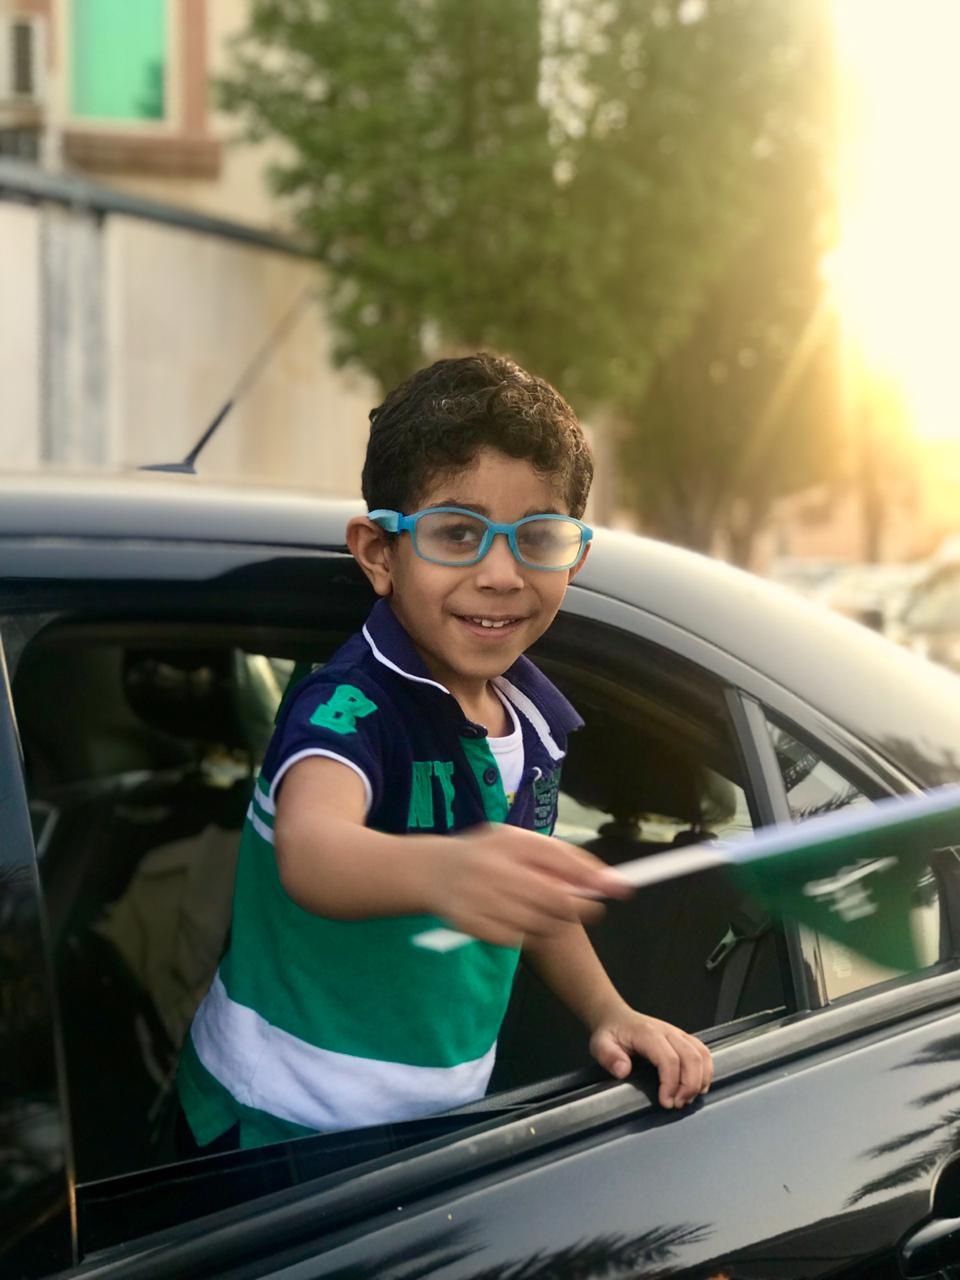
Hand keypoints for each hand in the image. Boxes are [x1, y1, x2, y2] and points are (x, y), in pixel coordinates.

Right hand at [428, 824, 631, 947]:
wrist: (433, 871)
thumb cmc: (487, 853)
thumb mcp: (518, 842)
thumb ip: (557, 858)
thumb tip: (602, 880)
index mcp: (509, 841)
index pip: (560, 860)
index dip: (593, 877)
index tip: (621, 888)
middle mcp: (494, 868)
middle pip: (553, 898)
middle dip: (578, 907)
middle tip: (589, 909)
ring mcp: (480, 898)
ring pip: (539, 923)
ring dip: (553, 923)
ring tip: (547, 913)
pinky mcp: (471, 924)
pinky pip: (516, 938)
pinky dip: (526, 934)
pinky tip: (521, 921)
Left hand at [589, 1009, 712, 1108]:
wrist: (616, 1018)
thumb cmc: (610, 1033)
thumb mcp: (600, 1045)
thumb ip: (609, 1057)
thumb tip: (623, 1071)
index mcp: (647, 1033)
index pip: (668, 1059)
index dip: (671, 1083)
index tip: (665, 1102)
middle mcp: (667, 1031)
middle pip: (691, 1058)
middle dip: (689, 1086)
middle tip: (678, 1104)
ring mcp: (678, 1033)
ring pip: (701, 1054)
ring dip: (700, 1080)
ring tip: (687, 1099)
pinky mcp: (684, 1038)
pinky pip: (703, 1052)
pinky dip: (706, 1071)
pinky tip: (698, 1087)